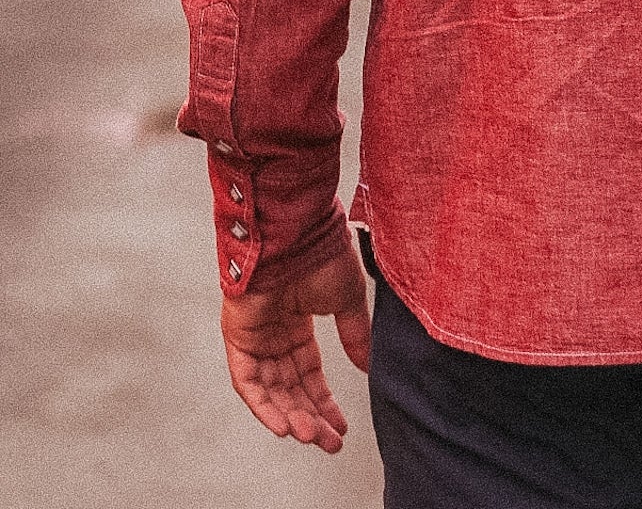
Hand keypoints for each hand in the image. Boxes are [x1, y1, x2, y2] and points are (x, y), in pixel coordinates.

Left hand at [220, 240, 371, 454]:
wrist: (297, 232)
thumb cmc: (324, 253)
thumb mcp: (349, 300)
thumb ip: (356, 335)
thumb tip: (369, 366)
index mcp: (298, 321)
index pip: (309, 372)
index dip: (326, 400)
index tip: (341, 426)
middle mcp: (274, 332)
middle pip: (291, 387)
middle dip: (312, 416)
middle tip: (330, 442)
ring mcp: (255, 336)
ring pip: (271, 390)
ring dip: (292, 416)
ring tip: (314, 438)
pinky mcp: (238, 337)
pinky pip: (248, 382)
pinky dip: (264, 406)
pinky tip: (286, 426)